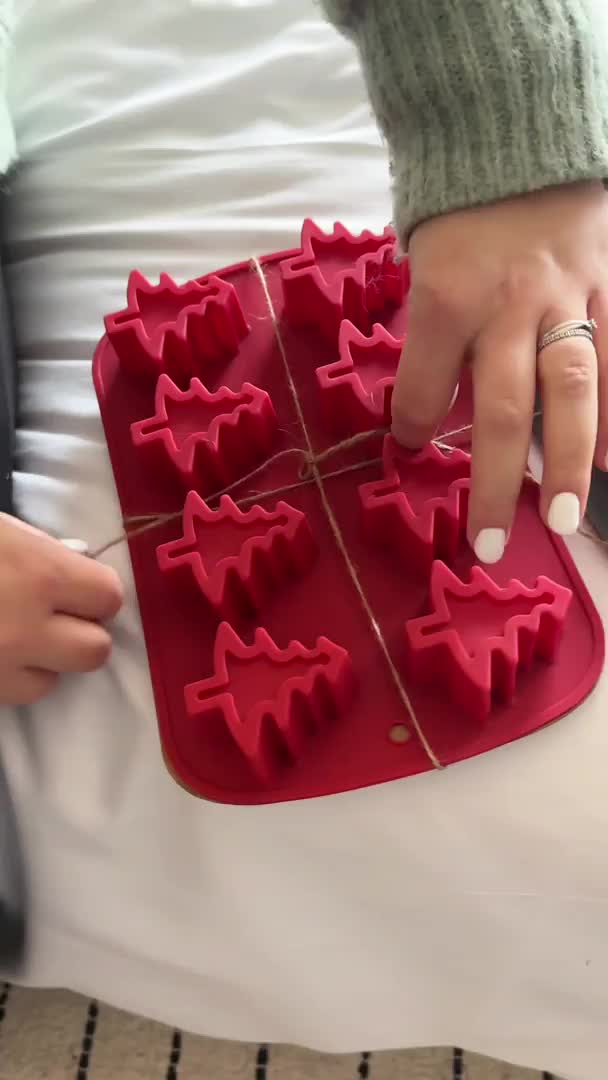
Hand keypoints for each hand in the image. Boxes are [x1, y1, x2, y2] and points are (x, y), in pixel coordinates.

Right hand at [0, 514, 122, 704]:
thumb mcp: (4, 530)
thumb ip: (45, 553)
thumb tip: (77, 568)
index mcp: (40, 573)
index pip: (109, 596)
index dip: (95, 592)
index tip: (77, 586)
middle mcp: (29, 626)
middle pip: (94, 649)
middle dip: (81, 633)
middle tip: (53, 616)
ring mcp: (4, 665)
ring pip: (55, 680)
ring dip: (46, 660)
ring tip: (17, 635)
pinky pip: (19, 695)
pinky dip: (13, 677)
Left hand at [392, 180, 607, 562]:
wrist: (515, 132)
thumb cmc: (459, 209)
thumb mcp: (424, 265)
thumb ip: (434, 335)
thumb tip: (438, 405)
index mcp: (445, 300)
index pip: (423, 389)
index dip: (413, 427)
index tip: (411, 447)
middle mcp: (506, 308)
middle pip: (501, 411)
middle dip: (494, 483)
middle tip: (486, 543)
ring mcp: (566, 297)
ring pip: (573, 389)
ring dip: (571, 461)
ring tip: (569, 517)